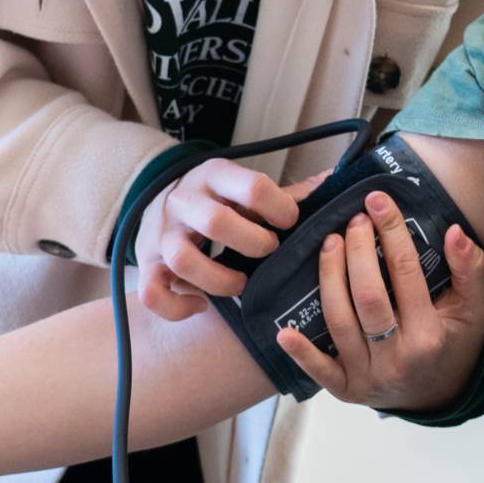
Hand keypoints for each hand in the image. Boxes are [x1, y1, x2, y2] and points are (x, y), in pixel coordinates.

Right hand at [135, 163, 324, 320]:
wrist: (157, 197)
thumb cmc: (217, 199)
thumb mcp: (246, 186)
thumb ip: (290, 192)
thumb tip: (336, 182)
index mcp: (216, 176)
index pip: (253, 186)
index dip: (280, 209)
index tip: (289, 222)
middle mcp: (185, 201)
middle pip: (216, 222)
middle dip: (252, 243)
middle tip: (268, 250)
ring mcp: (162, 234)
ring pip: (182, 259)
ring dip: (219, 279)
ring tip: (240, 283)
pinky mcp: (147, 264)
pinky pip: (152, 293)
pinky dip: (177, 307)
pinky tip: (201, 305)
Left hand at [275, 189, 483, 413]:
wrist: (440, 395)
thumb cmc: (454, 342)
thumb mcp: (474, 307)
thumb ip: (470, 268)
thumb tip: (454, 231)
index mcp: (429, 336)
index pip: (407, 273)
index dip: (392, 232)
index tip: (378, 201)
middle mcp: (397, 359)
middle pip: (368, 296)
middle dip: (357, 252)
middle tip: (354, 221)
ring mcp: (368, 376)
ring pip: (340, 322)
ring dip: (330, 278)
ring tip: (329, 243)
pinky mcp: (346, 389)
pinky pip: (320, 371)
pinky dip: (301, 352)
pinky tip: (283, 331)